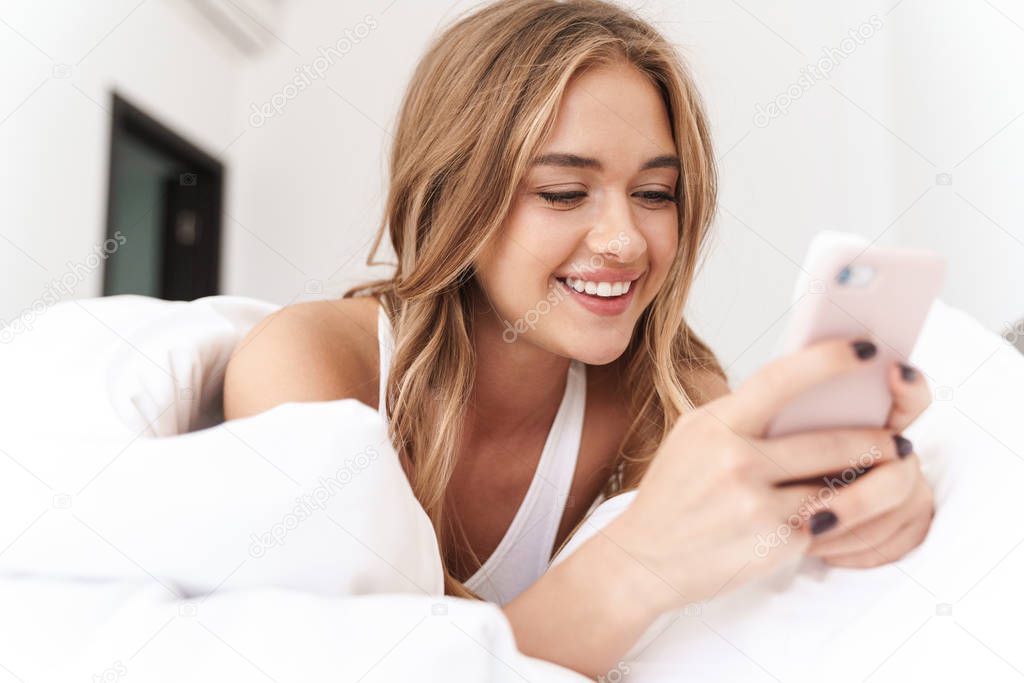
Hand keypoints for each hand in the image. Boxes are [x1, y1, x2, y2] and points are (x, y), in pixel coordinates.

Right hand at [603, 338, 912, 614]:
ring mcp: (756, 506)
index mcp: (716, 425)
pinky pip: (825, 523)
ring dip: (873, 481)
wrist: (644, 559)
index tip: (866, 349)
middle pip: (830, 441)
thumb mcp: (694, 436)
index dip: (830, 359)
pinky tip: (847, 513)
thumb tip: (803, 386)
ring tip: (889, 473)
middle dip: (877, 440)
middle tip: (898, 439)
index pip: (782, 378)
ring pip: (838, 486)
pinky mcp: (773, 545)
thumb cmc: (673, 493)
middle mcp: (735, 462)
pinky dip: (841, 516)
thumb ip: (742, 413)